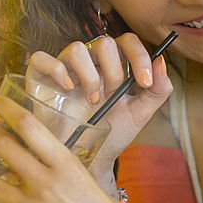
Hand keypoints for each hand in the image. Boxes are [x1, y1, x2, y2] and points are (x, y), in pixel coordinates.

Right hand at [26, 33, 172, 175]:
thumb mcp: (140, 114)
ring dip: (90, 74)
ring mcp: (64, 68)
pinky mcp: (40, 78)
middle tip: (114, 93)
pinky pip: (42, 58)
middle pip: (104, 42)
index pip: (127, 42)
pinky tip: (68, 89)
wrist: (87, 159)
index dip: (139, 56)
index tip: (145, 82)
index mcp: (114, 65)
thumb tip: (162, 61)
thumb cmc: (110, 134)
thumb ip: (158, 90)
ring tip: (93, 100)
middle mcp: (89, 62)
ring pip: (76, 48)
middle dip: (114, 69)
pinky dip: (57, 69)